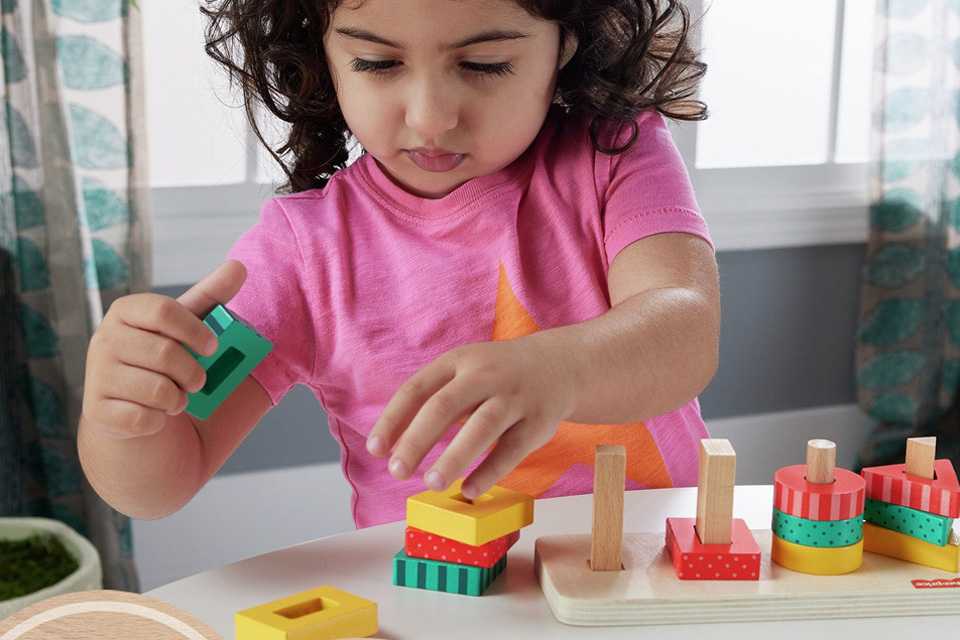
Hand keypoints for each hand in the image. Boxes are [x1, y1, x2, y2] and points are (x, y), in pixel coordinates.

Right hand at [81, 260, 245, 438]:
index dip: (195, 331)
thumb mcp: (187, 324)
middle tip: (197, 381)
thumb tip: (238, 267)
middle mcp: (104, 339)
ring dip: (179, 399)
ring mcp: (97, 375)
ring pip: (158, 389)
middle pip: (166, 353)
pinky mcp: (98, 411)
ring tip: (174, 397)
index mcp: (125, 311)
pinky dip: (160, 420)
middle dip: (193, 373)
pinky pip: (145, 418)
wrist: (132, 405)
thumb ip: (211, 296)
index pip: (164, 310)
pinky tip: (153, 413)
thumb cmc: (164, 356)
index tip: (212, 347)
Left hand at [366, 334, 579, 499]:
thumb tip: (392, 446)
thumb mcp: (463, 372)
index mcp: (457, 362)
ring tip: (432, 483)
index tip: (375, 450)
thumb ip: (433, 401)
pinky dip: (490, 472)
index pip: (417, 389)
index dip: (393, 420)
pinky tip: (469, 490)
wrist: (558, 366)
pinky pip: (512, 449)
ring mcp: (513, 397)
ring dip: (455, 456)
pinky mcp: (537, 422)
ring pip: (481, 427)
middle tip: (397, 471)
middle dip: (417, 440)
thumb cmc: (496, 376)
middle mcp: (485, 375)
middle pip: (445, 406)